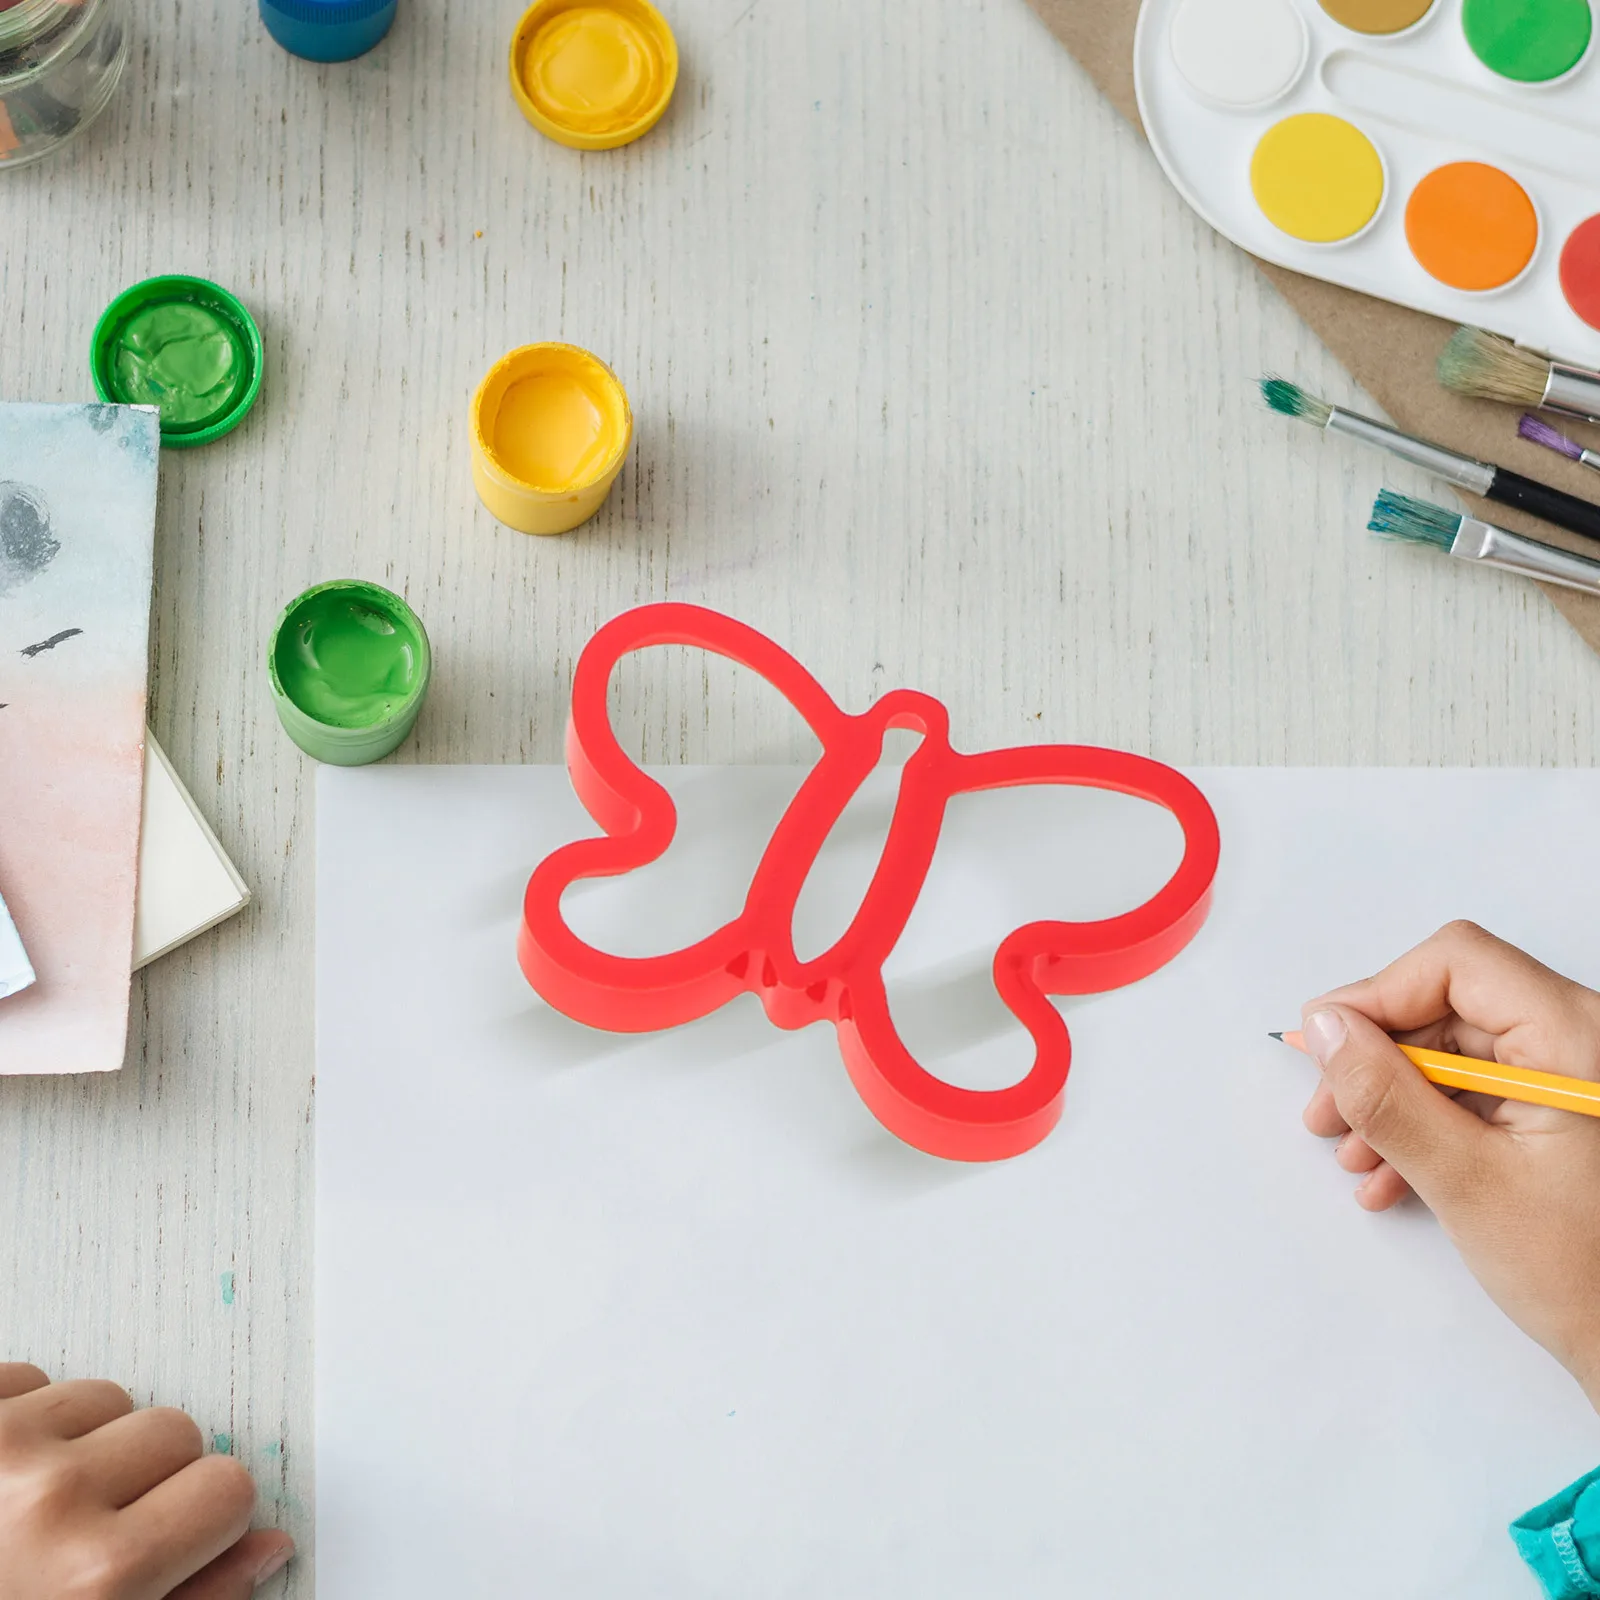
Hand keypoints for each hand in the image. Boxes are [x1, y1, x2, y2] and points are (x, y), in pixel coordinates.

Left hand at [0, 1364, 292, 1598]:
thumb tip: (265, 1548)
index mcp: (101, 1571)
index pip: (228, 1489)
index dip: (199, 1519)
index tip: (163, 1542)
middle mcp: (55, 1497)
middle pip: (173, 1432)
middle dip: (143, 1476)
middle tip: (85, 1531)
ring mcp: (6, 1441)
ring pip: (106, 1398)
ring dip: (82, 1441)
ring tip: (28, 1509)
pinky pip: (35, 1379)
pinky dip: (25, 1419)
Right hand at [1300, 920, 1599, 1408]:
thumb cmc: (1587, 1275)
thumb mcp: (1465, 1181)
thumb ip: (1387, 1095)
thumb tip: (1326, 1027)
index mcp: (1576, 1036)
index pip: (1456, 963)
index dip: (1378, 995)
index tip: (1326, 1042)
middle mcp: (1581, 1039)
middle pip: (1449, 1004)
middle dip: (1377, 1059)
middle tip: (1328, 1109)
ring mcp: (1573, 1074)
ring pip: (1456, 1048)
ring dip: (1394, 1097)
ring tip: (1356, 1153)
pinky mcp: (1563, 1107)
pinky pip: (1478, 1087)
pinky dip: (1428, 1121)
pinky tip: (1395, 1173)